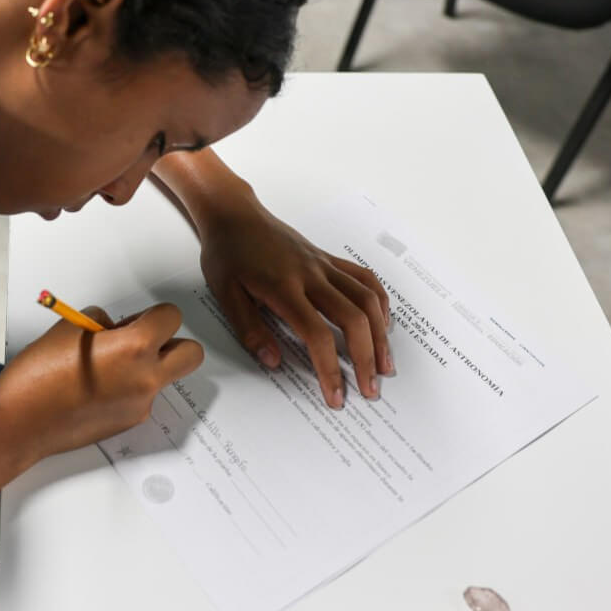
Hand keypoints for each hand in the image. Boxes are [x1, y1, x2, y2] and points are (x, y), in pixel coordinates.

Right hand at [0, 303, 202, 466]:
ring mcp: (141, 404)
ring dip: (147, 368)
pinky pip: (142, 398)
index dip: (153, 315)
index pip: (172, 318)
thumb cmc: (40, 371)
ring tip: (106, 369)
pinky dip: (128, 390)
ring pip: (164, 377)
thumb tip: (118, 329)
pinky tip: (95, 391)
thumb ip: (105, 323)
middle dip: (171, 343)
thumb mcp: (71, 327)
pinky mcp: (130, 422)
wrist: (21, 422)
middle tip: (139, 343)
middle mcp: (147, 377)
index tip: (132, 321)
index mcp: (135, 347)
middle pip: (191, 354)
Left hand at [197, 196, 392, 408]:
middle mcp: (311, 275)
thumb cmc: (227, 253)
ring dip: (380, 334)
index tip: (335, 396)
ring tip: (385, 363)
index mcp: (283, 288)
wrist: (234, 214)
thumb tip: (273, 362)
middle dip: (366, 358)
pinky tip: (381, 323)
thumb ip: (250, 330)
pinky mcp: (328, 258)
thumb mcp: (225, 295)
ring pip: (366, 298)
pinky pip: (363, 278)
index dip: (330, 368)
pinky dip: (379, 302)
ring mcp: (323, 265)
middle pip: (353, 318)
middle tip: (370, 389)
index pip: (317, 334)